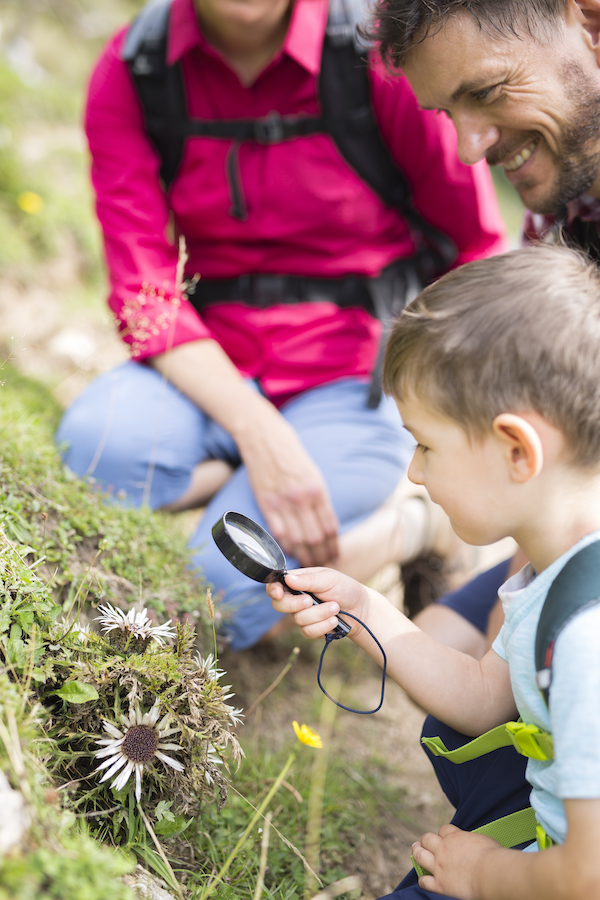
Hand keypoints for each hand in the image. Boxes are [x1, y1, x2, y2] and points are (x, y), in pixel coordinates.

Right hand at [235, 411, 339, 566]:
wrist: (265, 438)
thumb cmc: (292, 455)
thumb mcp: (313, 474)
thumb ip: (319, 499)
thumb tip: (325, 524)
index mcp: (318, 490)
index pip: (330, 527)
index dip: (334, 546)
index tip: (336, 556)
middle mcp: (302, 498)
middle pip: (316, 538)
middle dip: (321, 556)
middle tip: (324, 566)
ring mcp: (282, 502)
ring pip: (297, 539)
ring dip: (304, 556)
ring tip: (309, 566)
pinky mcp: (265, 503)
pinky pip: (278, 532)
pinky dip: (285, 546)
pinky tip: (290, 553)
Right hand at [267, 567, 369, 639]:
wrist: (360, 609)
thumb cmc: (345, 588)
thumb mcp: (328, 579)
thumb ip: (308, 579)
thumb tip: (287, 579)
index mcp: (298, 582)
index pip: (276, 585)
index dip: (273, 590)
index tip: (279, 593)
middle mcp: (296, 598)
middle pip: (279, 605)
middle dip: (295, 605)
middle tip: (310, 601)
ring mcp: (302, 615)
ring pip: (297, 619)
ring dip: (319, 614)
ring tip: (335, 607)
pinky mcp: (310, 629)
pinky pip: (308, 631)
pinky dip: (323, 626)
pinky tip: (334, 621)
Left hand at [412, 824, 500, 899]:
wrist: (490, 873)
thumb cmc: (493, 856)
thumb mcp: (483, 840)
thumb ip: (474, 840)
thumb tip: (477, 843)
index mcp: (455, 836)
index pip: (443, 829)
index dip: (443, 834)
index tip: (445, 838)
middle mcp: (444, 849)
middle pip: (427, 838)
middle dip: (425, 840)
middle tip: (422, 843)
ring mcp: (440, 866)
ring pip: (420, 855)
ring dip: (417, 852)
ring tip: (416, 851)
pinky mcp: (440, 884)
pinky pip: (424, 881)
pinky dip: (422, 880)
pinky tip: (424, 879)